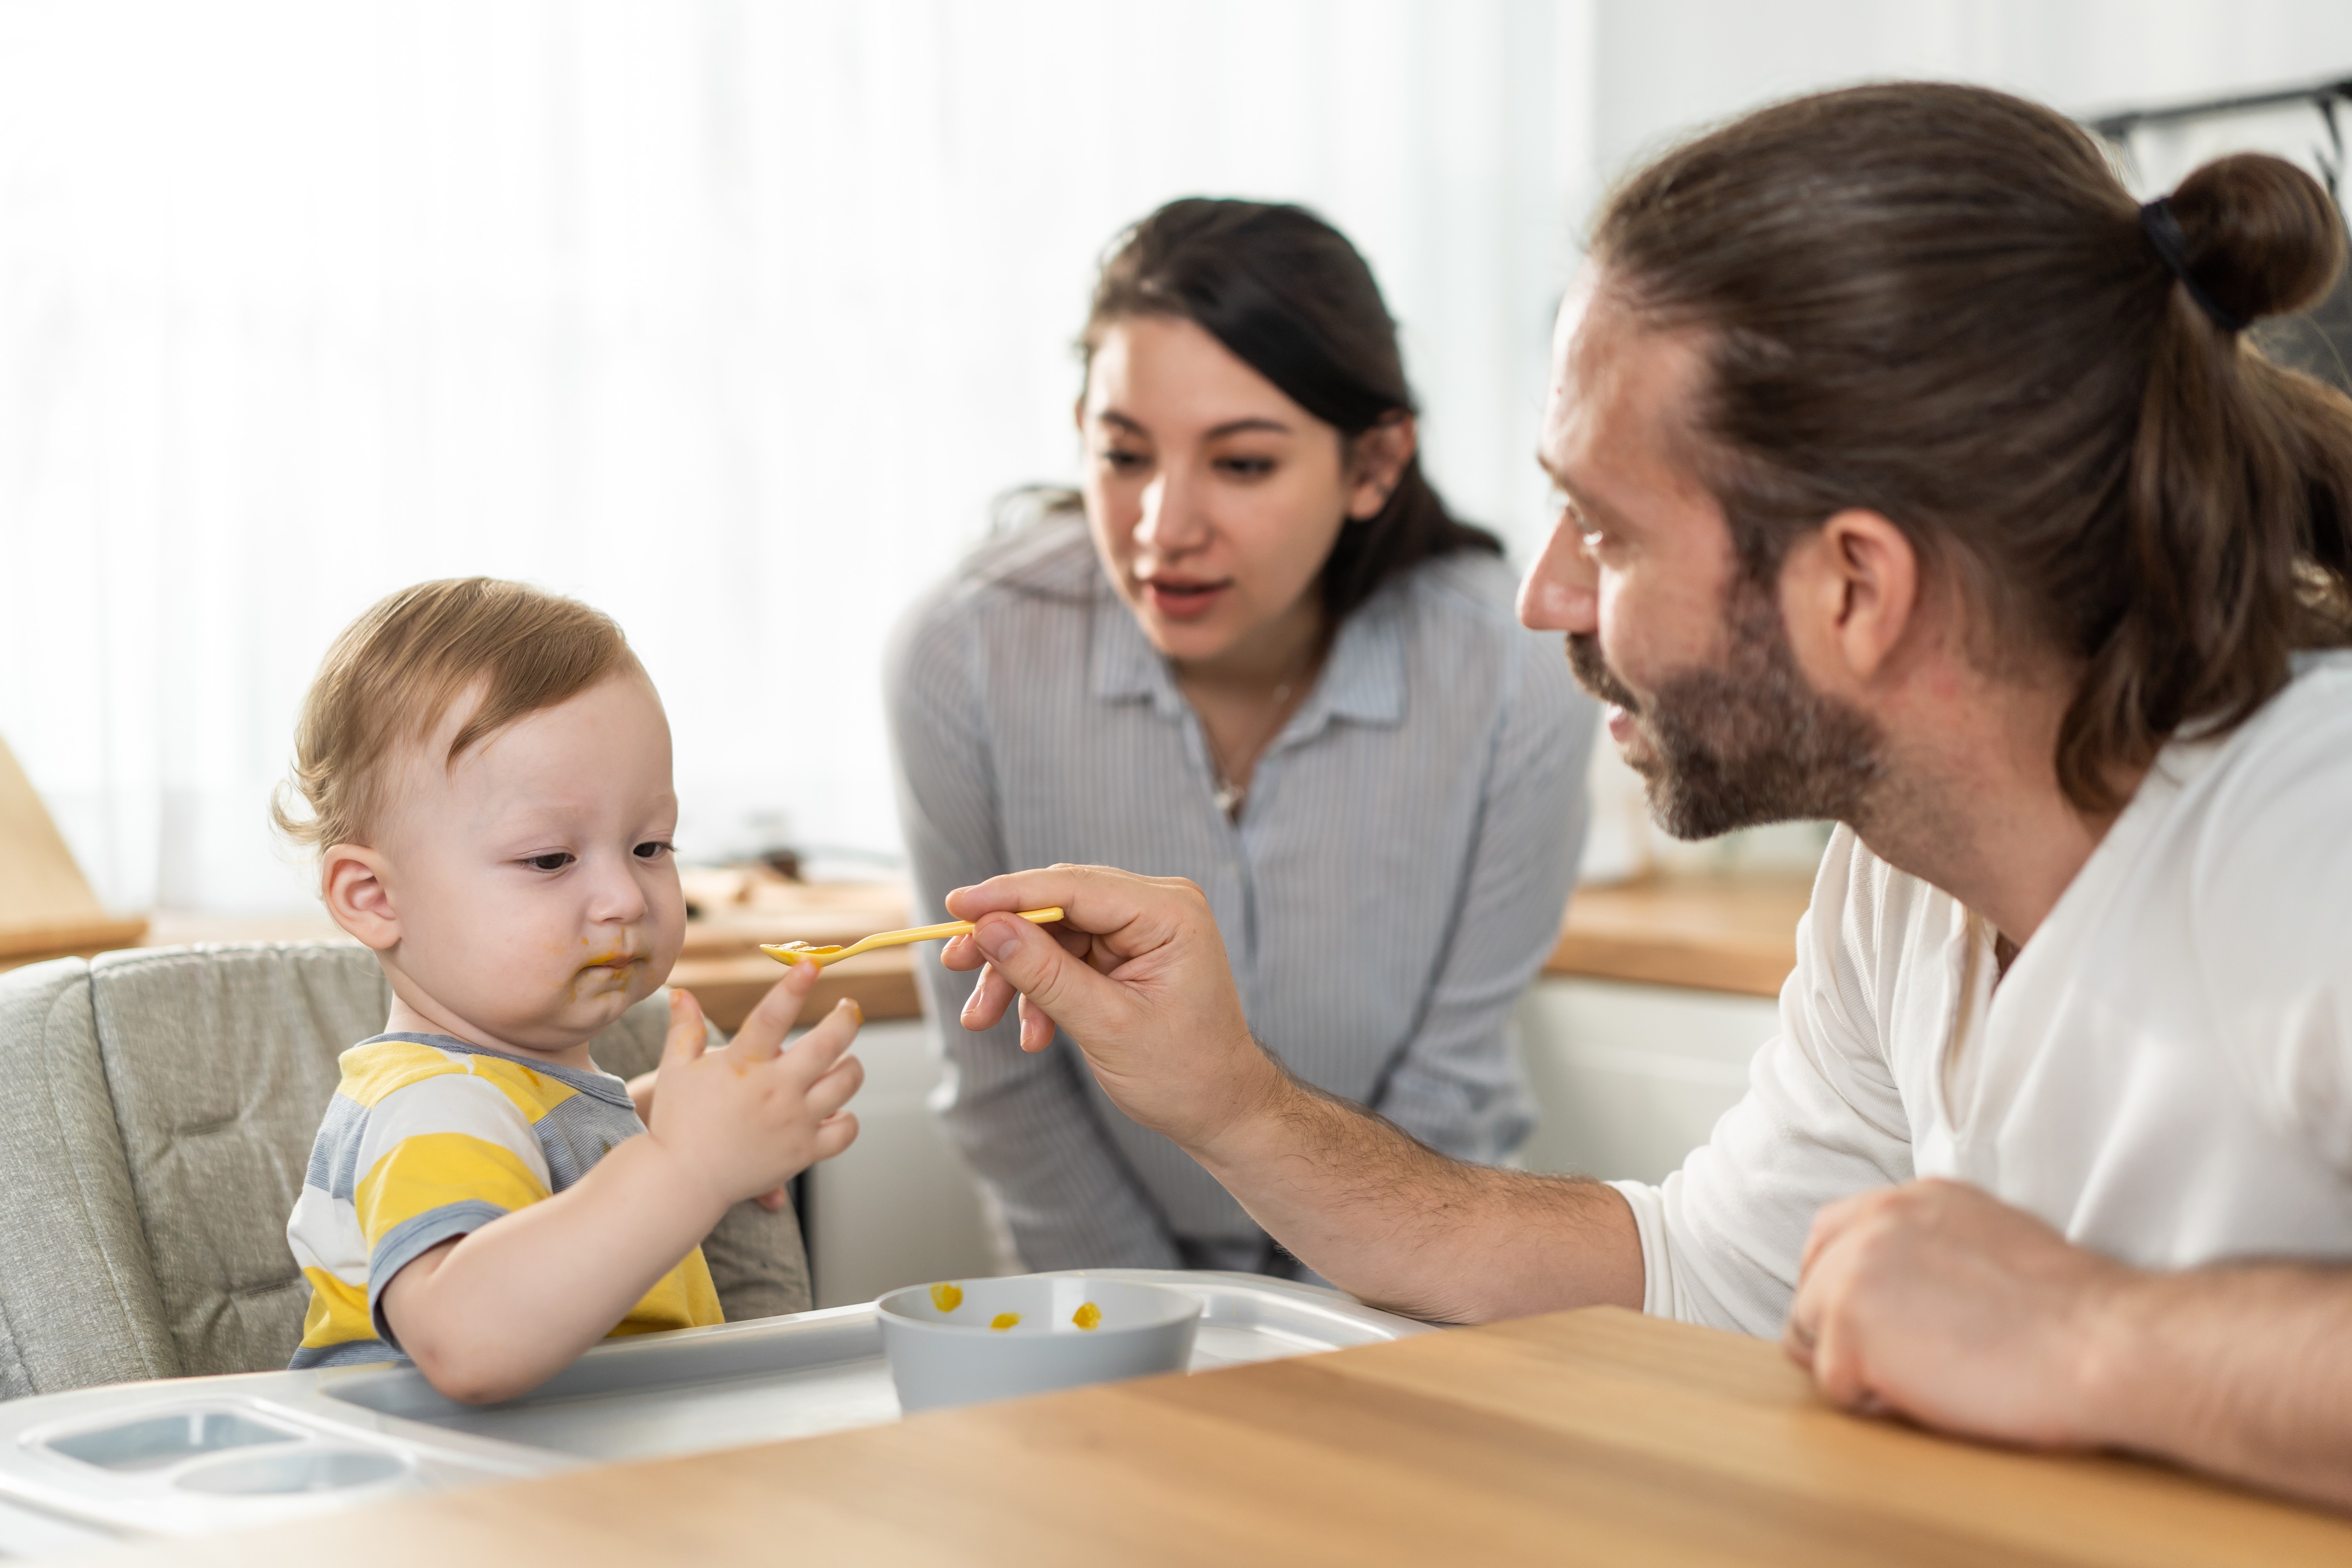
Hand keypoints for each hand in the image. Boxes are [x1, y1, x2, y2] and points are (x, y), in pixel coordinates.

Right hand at [645, 978, 862, 1210]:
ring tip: (843, 1059)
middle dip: (845, 1017)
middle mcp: (776, 1090)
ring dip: (850, 1065)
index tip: (814, 963)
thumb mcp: (676, 1069)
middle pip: (830, 1043)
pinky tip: (835, 1109)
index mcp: (744, 1064)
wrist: (682, 1181)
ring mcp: (795, 1122)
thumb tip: (682, 992)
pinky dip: (846, 1118)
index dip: (795, 985)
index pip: (774, 1015)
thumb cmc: (677, 1122)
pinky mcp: (804, 1152)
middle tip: (847, 1008)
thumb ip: (685, 1029)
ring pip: (846, 1082)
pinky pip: (845, 1129)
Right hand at [941, 865, 1277, 1154]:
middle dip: (1005, 941)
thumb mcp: (1106, 1026)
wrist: (1220, 1110)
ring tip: (982, 1019)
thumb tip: (988, 927)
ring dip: (1015, 975)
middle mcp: (1157, 907)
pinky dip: (1039, 990)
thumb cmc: (1183, 1073)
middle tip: (954, 963)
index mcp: (1169, 913)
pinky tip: (1032, 1034)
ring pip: (1052, 933)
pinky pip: (1065, 957)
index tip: (955, 906)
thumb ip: (1045, 973)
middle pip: (1057, 904)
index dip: (1008, 894)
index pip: (1073, 887)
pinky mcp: (1125, 951)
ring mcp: (1141, 928)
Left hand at [1783, 1178, 2132, 1446]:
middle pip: (1810, 1285)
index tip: (1874, 1324)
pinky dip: (1874, 1404)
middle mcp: (1873, 1222)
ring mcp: (1853, 1271)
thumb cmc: (2072, 1315)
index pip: (1832, 1236)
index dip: (1841, 1287)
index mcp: (1911, 1199)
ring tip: (1931, 1378)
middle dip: (1837, 1329)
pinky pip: (1835, 1385)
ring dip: (1858, 1368)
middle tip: (1899, 1364)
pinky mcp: (1849, 1327)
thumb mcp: (1994, 1243)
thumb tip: (1905, 1289)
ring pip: (1811, 1336)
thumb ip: (1936, 1250)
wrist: (2104, 1343)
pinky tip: (1933, 1395)